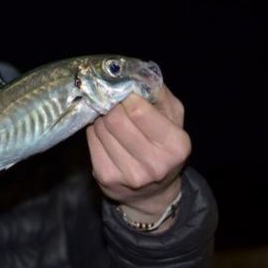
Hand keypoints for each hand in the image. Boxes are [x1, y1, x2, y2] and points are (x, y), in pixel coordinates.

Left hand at [86, 85, 190, 229]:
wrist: (153, 194)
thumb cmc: (164, 147)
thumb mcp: (174, 118)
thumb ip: (159, 94)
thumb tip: (134, 73)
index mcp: (176, 145)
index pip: (139, 111)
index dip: (125, 96)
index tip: (122, 91)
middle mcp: (154, 164)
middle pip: (116, 120)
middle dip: (110, 105)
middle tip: (111, 101)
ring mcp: (129, 174)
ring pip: (100, 130)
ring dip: (100, 117)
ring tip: (108, 117)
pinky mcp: (106, 178)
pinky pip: (91, 143)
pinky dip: (93, 131)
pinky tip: (103, 132)